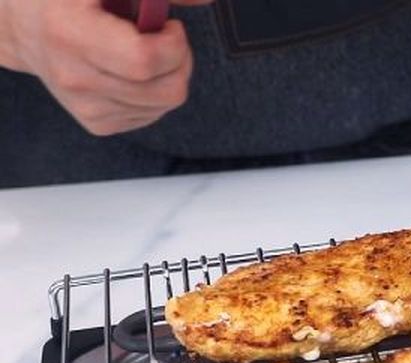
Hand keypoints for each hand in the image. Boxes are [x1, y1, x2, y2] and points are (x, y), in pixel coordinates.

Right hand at [0, 0, 211, 135]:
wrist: (23, 22)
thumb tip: (207, 1)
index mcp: (69, 33)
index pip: (144, 61)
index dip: (173, 44)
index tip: (169, 25)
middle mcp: (73, 77)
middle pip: (166, 90)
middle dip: (181, 60)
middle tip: (163, 37)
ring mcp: (84, 105)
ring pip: (165, 105)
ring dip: (169, 75)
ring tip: (142, 49)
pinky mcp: (97, 122)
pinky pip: (152, 115)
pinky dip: (155, 91)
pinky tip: (132, 69)